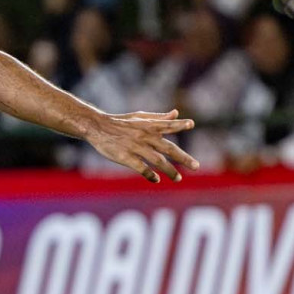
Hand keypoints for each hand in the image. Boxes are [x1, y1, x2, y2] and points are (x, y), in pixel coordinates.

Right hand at [84, 110, 199, 183]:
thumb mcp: (140, 116)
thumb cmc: (120, 122)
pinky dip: (150, 174)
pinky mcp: (126, 157)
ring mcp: (136, 147)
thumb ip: (159, 118)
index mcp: (149, 125)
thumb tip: (176, 114)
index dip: (179, 125)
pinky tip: (156, 179)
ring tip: (178, 178)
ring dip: (170, 171)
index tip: (191, 124)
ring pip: (158, 161)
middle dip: (183, 158)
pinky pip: (142, 168)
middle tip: (196, 166)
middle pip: (168, 148)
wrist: (97, 127)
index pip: (167, 125)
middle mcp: (145, 136)